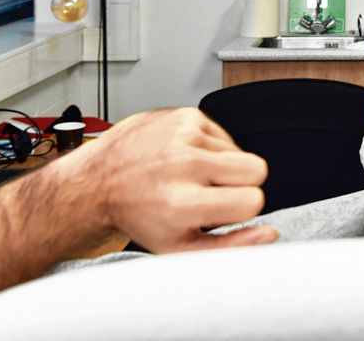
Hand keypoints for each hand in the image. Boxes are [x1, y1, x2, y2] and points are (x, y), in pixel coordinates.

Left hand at [61, 108, 276, 252]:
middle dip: (241, 183)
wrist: (95, 182)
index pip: (253, 200)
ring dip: (221, 166)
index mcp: (182, 202)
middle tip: (211, 192)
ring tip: (191, 176)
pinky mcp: (184, 116)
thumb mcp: (178, 247)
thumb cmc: (137, 215)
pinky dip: (210, 148)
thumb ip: (229, 247)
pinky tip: (185, 158)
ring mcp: (184, 136)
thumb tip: (268, 235)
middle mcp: (183, 165)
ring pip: (241, 151)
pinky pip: (223, 135)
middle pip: (257, 169)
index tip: (221, 211)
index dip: (241, 208)